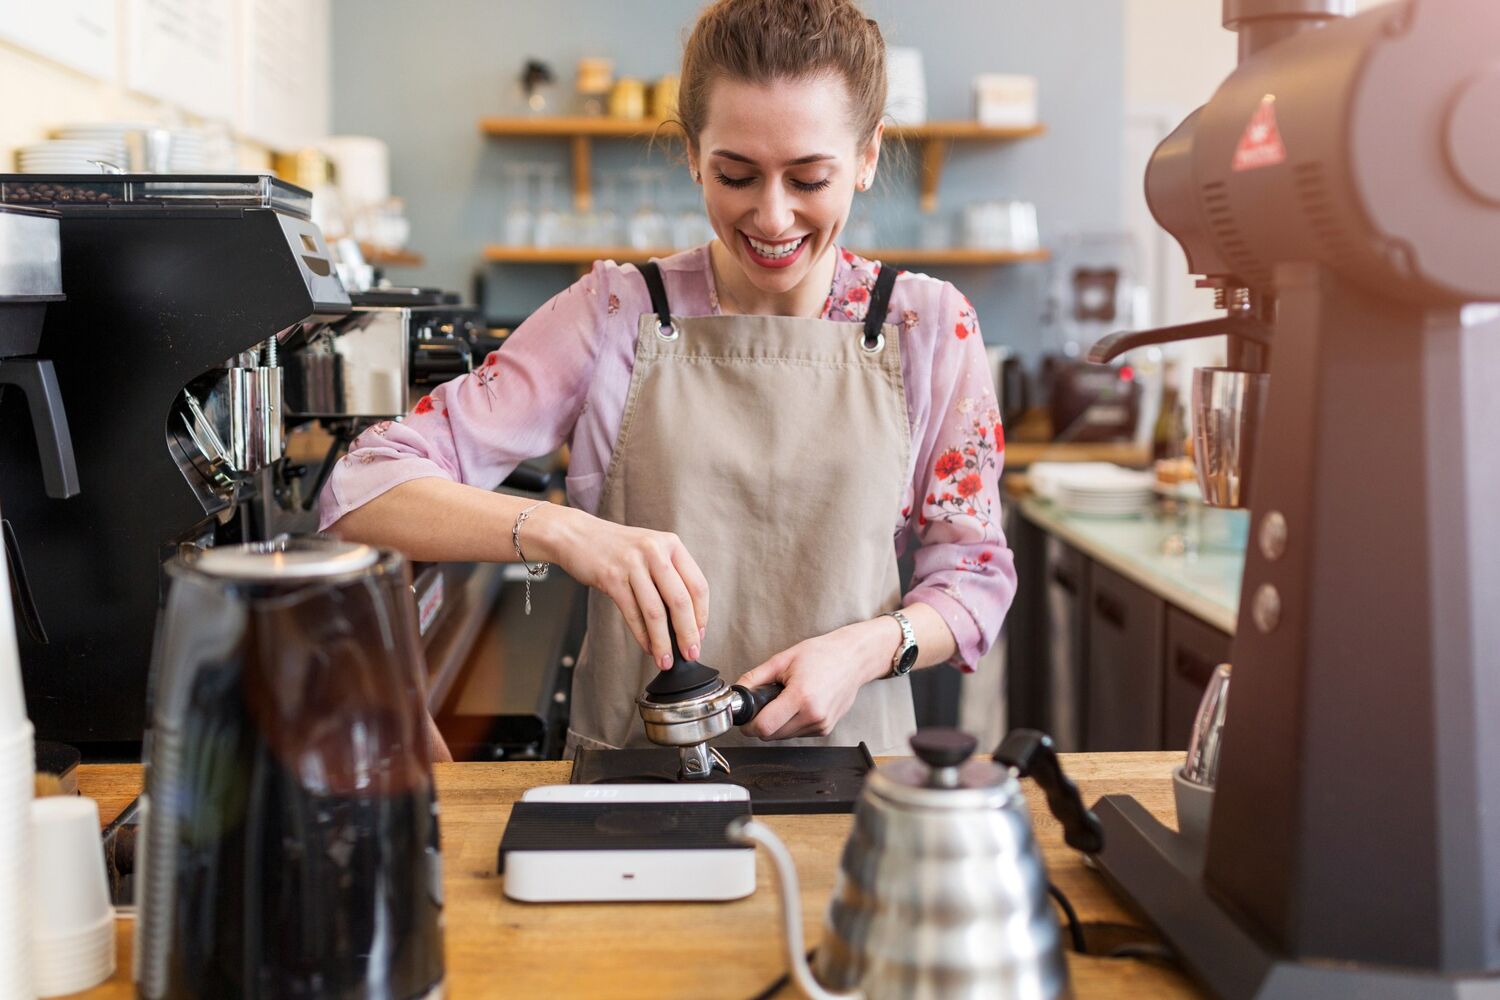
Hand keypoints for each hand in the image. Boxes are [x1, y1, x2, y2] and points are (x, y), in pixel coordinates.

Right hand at [541, 506, 709, 669]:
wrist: (576, 534)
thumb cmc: (617, 548)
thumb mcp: (651, 551)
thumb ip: (670, 576)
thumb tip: (687, 621)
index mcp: (671, 544)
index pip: (697, 585)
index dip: (701, 615)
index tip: (700, 635)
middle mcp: (654, 551)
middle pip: (680, 601)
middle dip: (687, 633)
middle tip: (690, 654)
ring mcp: (632, 564)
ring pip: (655, 612)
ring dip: (663, 641)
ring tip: (665, 659)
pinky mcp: (611, 578)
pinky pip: (632, 614)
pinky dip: (642, 635)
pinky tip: (647, 647)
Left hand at [735, 618, 900, 739]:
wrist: (853, 658)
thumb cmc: (822, 655)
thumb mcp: (783, 660)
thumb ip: (755, 678)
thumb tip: (738, 693)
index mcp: (801, 697)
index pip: (764, 727)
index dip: (749, 724)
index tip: (746, 717)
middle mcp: (814, 716)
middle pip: (771, 735)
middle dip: (762, 722)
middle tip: (766, 701)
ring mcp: (821, 725)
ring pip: (783, 737)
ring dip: (777, 724)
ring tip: (786, 699)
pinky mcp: (825, 729)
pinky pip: (797, 734)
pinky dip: (791, 723)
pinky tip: (799, 704)